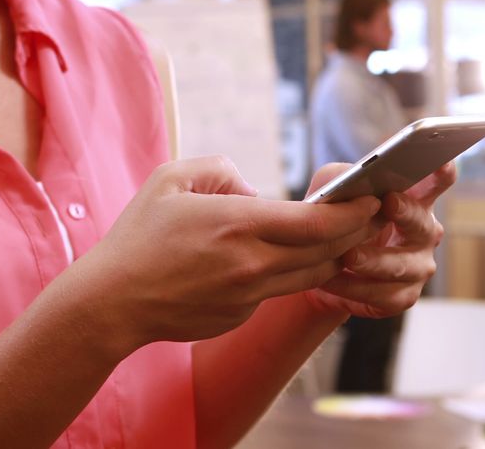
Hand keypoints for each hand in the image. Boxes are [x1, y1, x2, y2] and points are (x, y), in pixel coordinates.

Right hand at [72, 156, 382, 350]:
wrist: (113, 301)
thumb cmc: (137, 236)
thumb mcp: (170, 179)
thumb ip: (218, 169)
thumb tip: (253, 189)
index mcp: (239, 224)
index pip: (320, 222)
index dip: (355, 210)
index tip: (371, 197)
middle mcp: (252, 265)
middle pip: (328, 252)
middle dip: (357, 232)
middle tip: (370, 214)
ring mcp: (248, 297)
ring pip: (311, 276)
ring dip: (331, 256)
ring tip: (339, 236)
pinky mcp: (240, 317)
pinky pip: (276, 292)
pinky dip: (286, 274)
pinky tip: (278, 260)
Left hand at [303, 162, 455, 318]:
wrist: (319, 268)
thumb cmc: (335, 220)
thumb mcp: (331, 192)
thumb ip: (342, 178)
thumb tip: (353, 178)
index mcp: (413, 200)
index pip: (436, 182)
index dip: (442, 173)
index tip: (443, 163)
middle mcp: (424, 232)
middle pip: (422, 222)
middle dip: (406, 213)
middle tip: (389, 203)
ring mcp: (418, 266)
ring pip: (402, 265)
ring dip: (374, 260)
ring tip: (348, 256)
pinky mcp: (403, 296)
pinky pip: (383, 295)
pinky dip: (354, 288)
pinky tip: (332, 280)